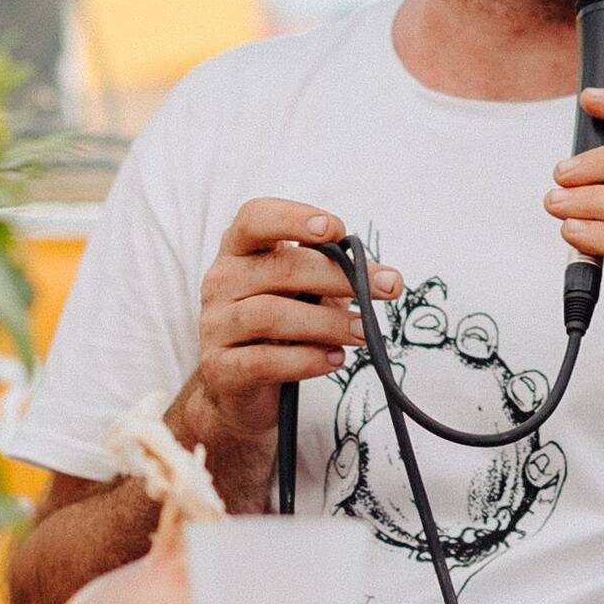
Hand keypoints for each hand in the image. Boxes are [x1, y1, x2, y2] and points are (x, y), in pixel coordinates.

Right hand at [171, 201, 400, 494]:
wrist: (239, 385)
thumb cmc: (281, 323)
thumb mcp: (304, 290)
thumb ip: (333, 274)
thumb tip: (385, 278)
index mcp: (240, 250)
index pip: (255, 218)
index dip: (294, 218)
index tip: (337, 229)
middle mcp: (221, 280)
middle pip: (280, 268)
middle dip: (340, 277)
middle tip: (388, 287)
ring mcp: (215, 324)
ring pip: (272, 315)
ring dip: (328, 323)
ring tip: (364, 332)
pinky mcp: (220, 367)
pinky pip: (264, 361)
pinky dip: (306, 360)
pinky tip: (335, 359)